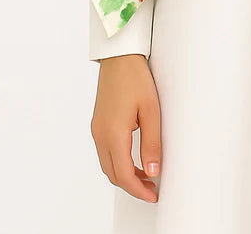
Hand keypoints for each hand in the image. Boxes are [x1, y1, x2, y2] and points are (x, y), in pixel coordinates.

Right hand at [90, 54, 161, 202]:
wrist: (119, 56)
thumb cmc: (135, 77)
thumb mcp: (151, 110)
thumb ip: (152, 143)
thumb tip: (153, 171)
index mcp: (113, 133)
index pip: (123, 175)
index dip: (138, 190)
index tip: (153, 195)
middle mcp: (100, 134)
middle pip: (113, 174)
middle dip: (132, 186)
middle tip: (152, 188)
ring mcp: (97, 129)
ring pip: (108, 164)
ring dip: (124, 175)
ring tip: (146, 176)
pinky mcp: (98, 123)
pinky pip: (105, 151)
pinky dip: (118, 162)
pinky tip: (134, 159)